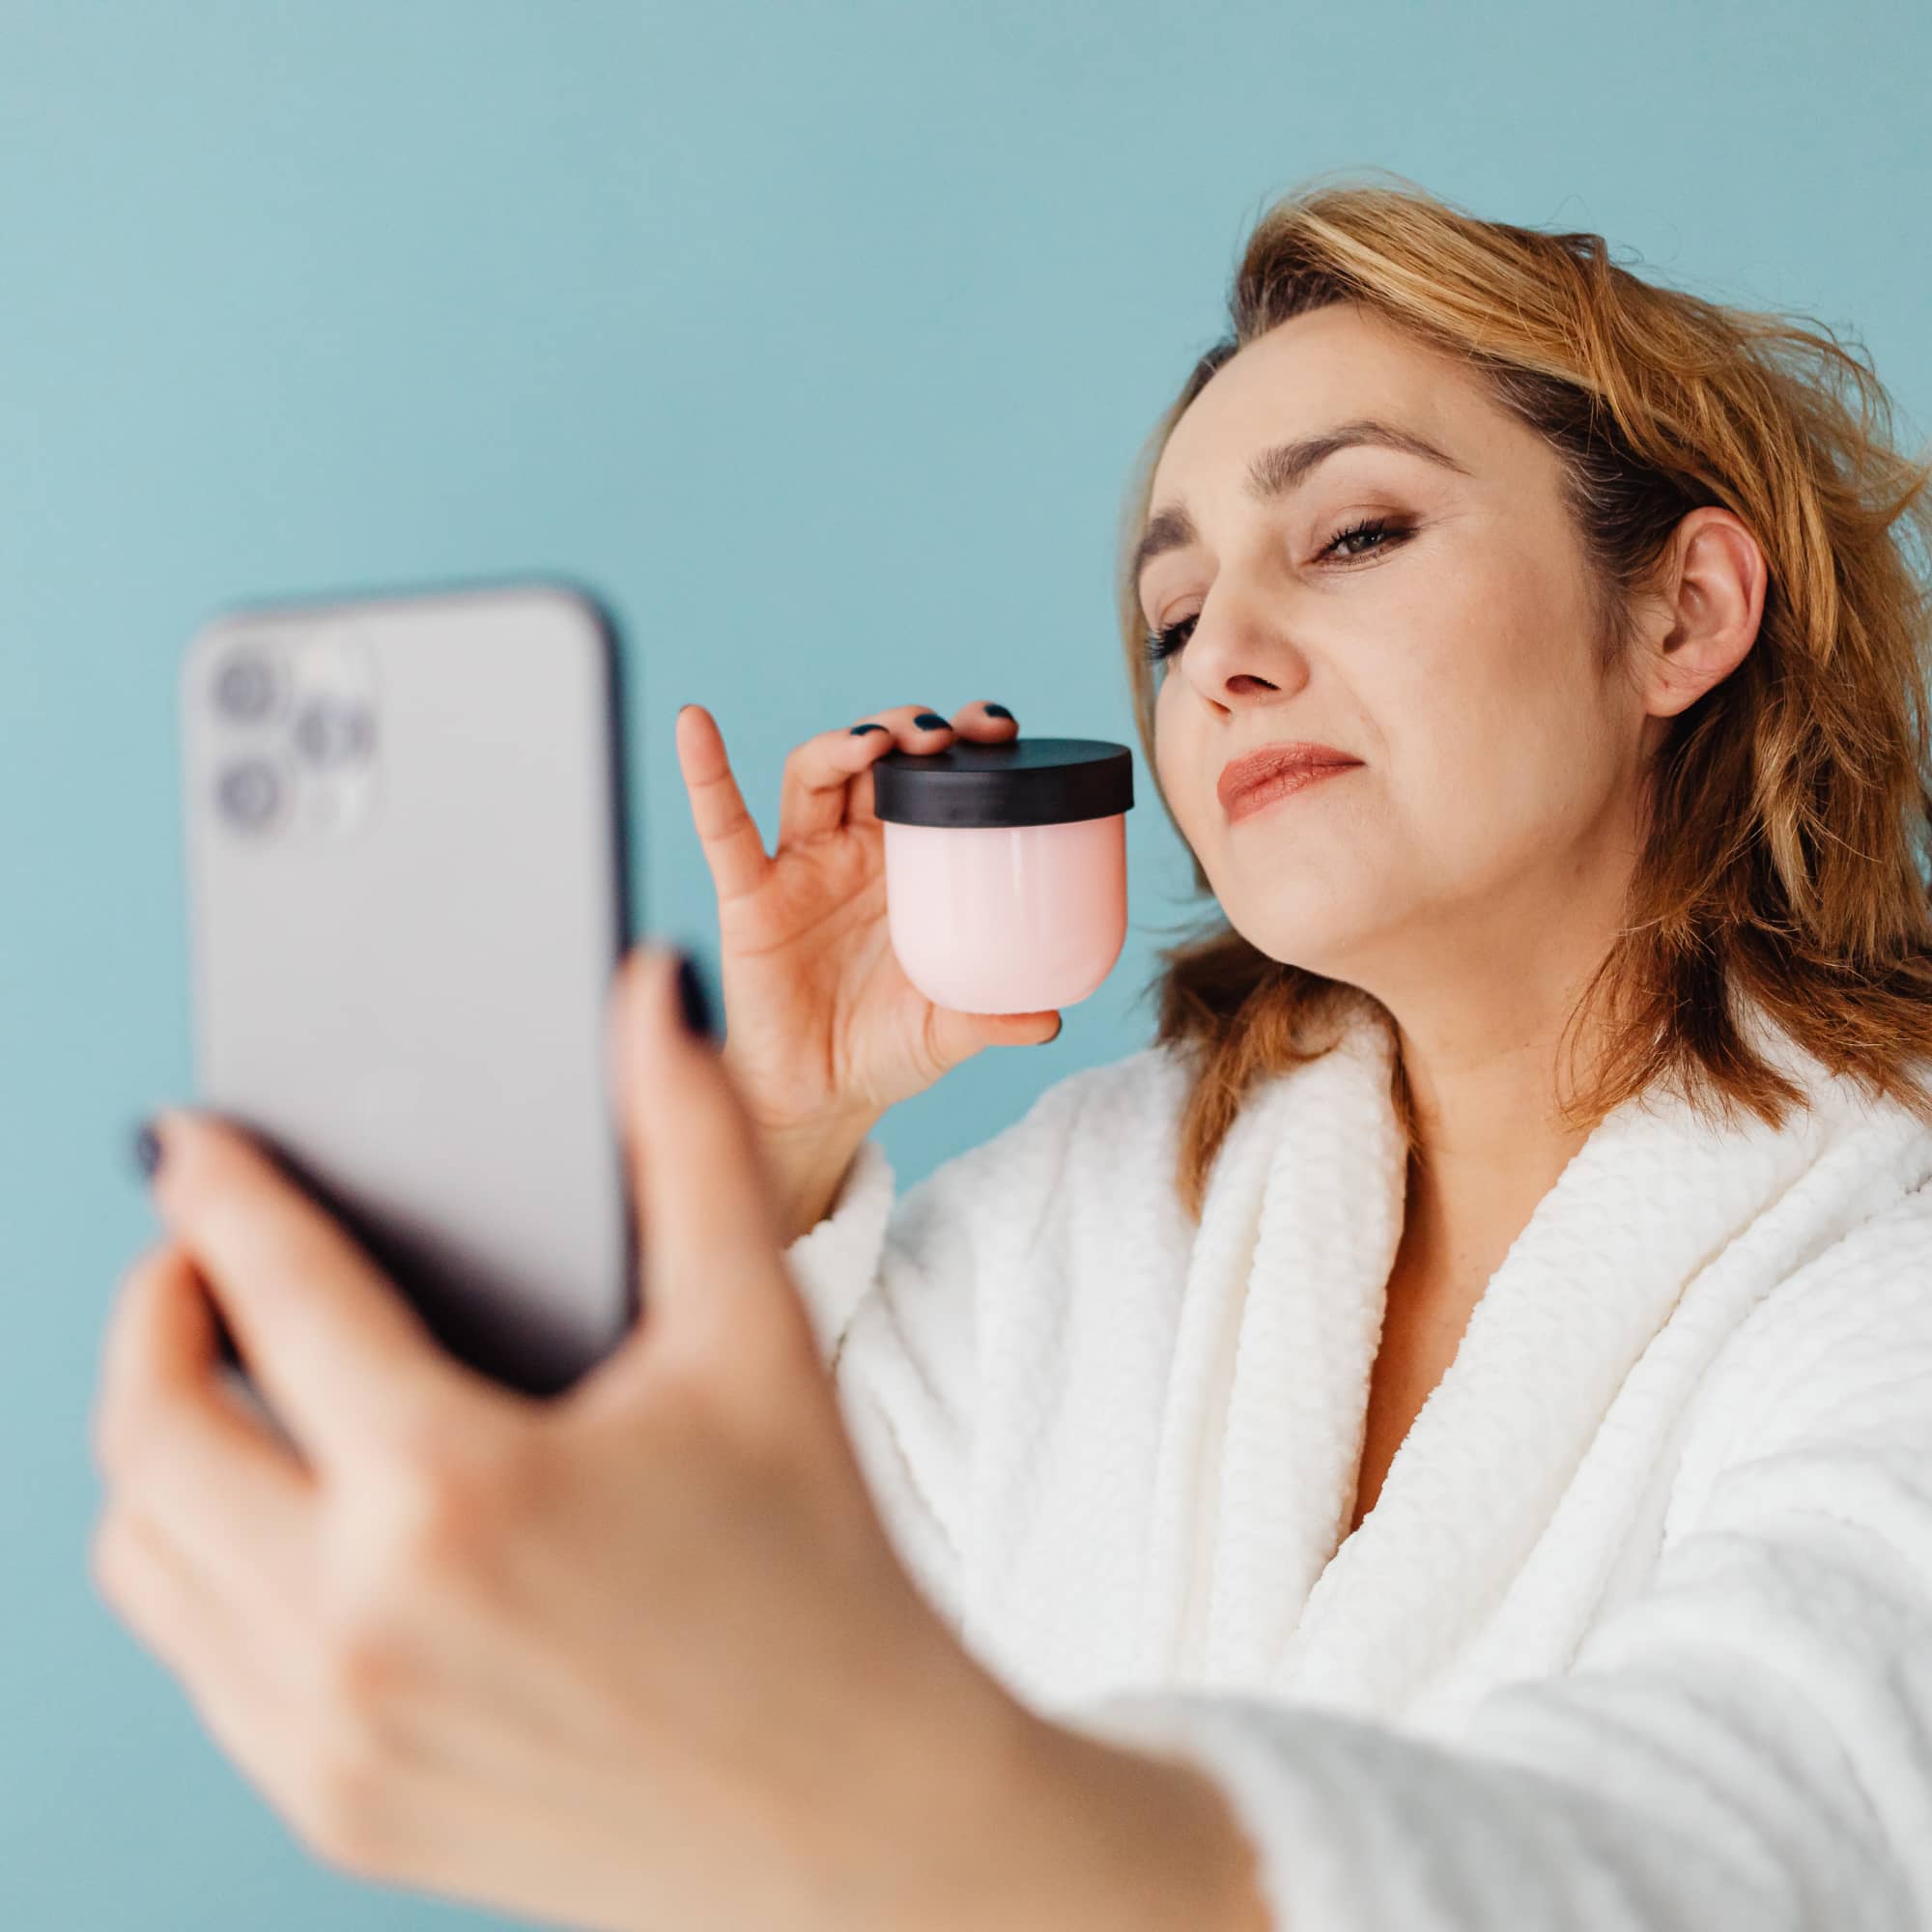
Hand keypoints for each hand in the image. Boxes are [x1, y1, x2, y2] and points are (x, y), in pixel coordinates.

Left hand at [88, 942, 1066, 1931]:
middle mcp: (361, 1626)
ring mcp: (330, 1736)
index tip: (190, 1142)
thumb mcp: (756, 1341)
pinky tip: (289, 1513)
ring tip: (232, 1381)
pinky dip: (202, 1560)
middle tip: (196, 1257)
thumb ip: (690, 1141)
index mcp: (460, 1491)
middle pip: (148, 1431)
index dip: (221, 1193)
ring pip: (142, 1555)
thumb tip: (649, 994)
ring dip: (158, 1444)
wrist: (858, 1821)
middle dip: (149, 1311)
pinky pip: (195, 1658)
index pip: (278, 1296)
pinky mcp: (334, 1809)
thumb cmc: (821, 1573)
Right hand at [676, 703, 1062, 1174]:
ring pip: (814, 775)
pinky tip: (696, 726)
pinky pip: (722, 829)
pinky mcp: (749, 897)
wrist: (819, 1100)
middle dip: (907, 729)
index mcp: (910, 865)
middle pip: (875, 758)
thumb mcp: (948, 1032)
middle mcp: (855, 851)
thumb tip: (1050, 1018)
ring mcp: (801, 867)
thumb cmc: (885, 1052)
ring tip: (875, 740)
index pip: (936, 778)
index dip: (962, 742)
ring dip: (842, 743)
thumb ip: (994, 1019)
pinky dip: (706, 775)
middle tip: (941, 732)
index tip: (997, 727)